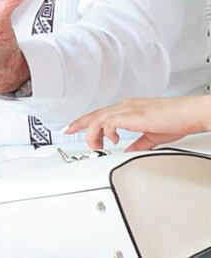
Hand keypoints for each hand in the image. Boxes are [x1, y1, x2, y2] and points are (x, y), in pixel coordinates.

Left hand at [65, 96, 210, 150]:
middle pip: (94, 114)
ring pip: (99, 118)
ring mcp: (128, 109)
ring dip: (92, 133)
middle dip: (78, 124)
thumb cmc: (175, 120)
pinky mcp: (133, 115)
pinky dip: (107, 132)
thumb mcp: (151, 136)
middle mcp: (125, 107)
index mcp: (127, 110)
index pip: (100, 114)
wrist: (189, 113)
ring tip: (95, 145)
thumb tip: (127, 152)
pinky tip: (112, 140)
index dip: (85, 121)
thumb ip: (137, 144)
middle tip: (67, 132)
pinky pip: (110, 122)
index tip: (75, 128)